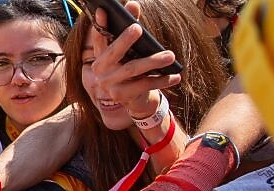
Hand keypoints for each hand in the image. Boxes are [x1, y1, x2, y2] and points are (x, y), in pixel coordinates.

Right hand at [90, 1, 179, 116]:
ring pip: (132, 69)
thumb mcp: (131, 51)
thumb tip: (133, 4)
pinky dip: (161, 80)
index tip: (102, 10)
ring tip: (170, 56)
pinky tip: (174, 76)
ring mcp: (109, 85)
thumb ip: (130, 28)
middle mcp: (101, 70)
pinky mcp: (122, 96)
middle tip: (138, 28)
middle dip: (125, 39)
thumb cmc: (132, 69)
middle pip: (114, 52)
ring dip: (153, 61)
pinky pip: (143, 85)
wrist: (133, 99)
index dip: (99, 25)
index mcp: (100, 56)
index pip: (99, 38)